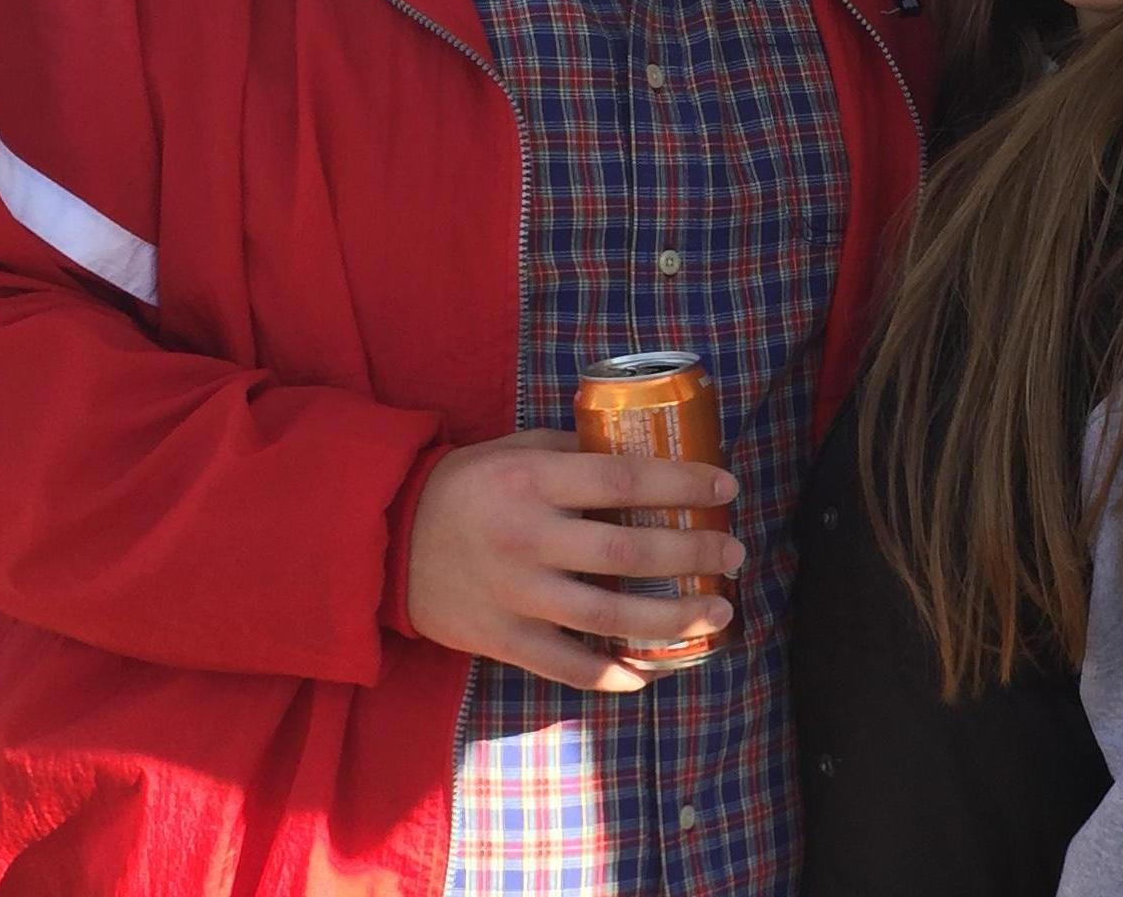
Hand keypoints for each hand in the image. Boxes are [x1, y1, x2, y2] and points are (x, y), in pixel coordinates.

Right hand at [404, 431, 742, 693]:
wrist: (388, 540)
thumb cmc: (466, 486)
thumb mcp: (515, 449)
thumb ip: (574, 452)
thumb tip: (642, 451)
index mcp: (533, 480)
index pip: (623, 480)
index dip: (681, 482)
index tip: (726, 485)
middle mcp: (528, 538)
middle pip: (627, 550)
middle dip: (692, 552)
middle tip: (734, 553)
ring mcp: (516, 595)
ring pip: (609, 615)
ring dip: (672, 617)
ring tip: (718, 613)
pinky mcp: (502, 641)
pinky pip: (569, 666)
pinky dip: (614, 673)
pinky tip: (651, 670)